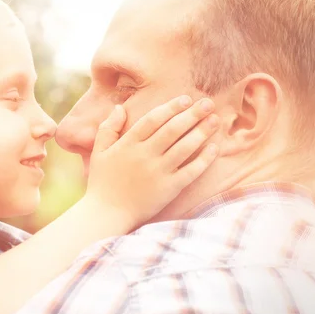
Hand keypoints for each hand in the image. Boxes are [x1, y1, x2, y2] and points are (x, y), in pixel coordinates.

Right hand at [84, 96, 218, 225]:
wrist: (106, 214)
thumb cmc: (102, 182)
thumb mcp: (99, 152)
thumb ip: (108, 128)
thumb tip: (120, 107)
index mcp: (128, 144)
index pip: (153, 119)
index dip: (171, 107)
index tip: (185, 99)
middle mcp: (144, 155)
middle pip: (173, 129)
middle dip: (192, 114)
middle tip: (207, 103)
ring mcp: (158, 172)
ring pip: (185, 147)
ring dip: (202, 132)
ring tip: (215, 120)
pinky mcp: (169, 189)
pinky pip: (191, 171)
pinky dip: (204, 159)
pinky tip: (214, 147)